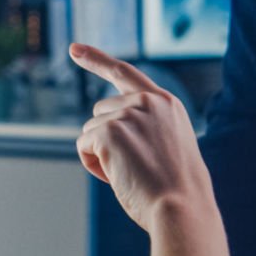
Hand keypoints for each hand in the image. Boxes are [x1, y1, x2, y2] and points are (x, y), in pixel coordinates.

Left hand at [70, 44, 214, 233]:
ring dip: (101, 154)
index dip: (96, 59)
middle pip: (100, 111)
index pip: (125, 72)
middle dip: (106, 138)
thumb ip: (144, 128)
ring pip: (91, 130)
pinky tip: (118, 176)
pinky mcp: (110, 130)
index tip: (73, 49)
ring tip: (132, 174)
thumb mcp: (169, 147)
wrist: (181, 207)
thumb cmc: (176, 190)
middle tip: (134, 167)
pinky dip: (94, 165)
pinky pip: (83, 146)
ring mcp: (128, 113)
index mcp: (166, 103)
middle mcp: (147, 101)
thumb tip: (103, 133)